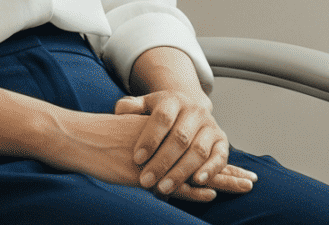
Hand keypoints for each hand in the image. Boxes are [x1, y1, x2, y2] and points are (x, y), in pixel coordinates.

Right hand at [33, 107, 250, 201]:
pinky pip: (172, 184)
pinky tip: (209, 193)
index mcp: (165, 138)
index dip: (218, 159)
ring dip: (221, 180)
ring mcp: (156, 161)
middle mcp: (165, 147)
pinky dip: (191, 190)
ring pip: (194, 171)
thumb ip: (148, 143)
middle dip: (229, 172)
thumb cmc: (98, 137)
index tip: (240, 170)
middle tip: (252, 181)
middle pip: (203, 160)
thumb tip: (160, 158)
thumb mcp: (128, 135)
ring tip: (245, 187)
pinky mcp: (143, 174)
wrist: (76, 136)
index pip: (197, 149)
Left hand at [115, 47, 250, 198]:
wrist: (188, 111)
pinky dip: (210, 170)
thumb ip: (130, 107)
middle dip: (162, 162)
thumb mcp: (144, 106)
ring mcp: (210, 126)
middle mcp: (195, 111)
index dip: (150, 138)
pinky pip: (220, 157)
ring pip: (198, 150)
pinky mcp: (222, 141)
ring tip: (163, 188)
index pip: (162, 117)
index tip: (137, 159)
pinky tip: (196, 182)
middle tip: (146, 181)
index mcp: (174, 100)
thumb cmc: (160, 115)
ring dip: (181, 171)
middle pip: (180, 137)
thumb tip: (121, 111)